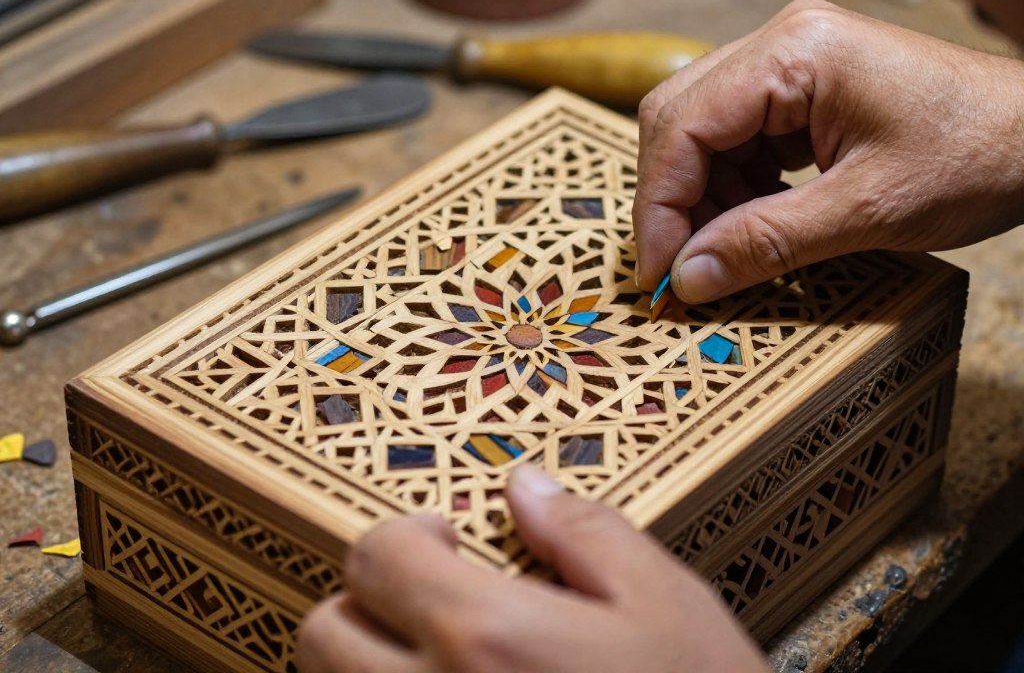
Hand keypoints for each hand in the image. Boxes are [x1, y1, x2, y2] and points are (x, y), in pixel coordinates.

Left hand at [296, 465, 768, 672]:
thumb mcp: (665, 605)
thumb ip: (585, 533)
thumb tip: (527, 489)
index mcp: (488, 639)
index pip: (377, 559)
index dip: (405, 535)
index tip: (442, 540)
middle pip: (324, 636)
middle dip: (365, 602)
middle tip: (429, 599)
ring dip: (368, 664)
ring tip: (443, 656)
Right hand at [633, 0, 1023, 301]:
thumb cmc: (978, 155)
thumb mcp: (866, 211)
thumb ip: (766, 242)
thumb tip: (688, 277)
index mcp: (794, 53)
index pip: (683, 127)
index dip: (660, 207)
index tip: (659, 273)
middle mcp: (782, 42)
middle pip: (678, 119)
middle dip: (672, 199)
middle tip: (679, 266)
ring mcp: (791, 62)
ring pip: (702, 132)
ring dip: (703, 197)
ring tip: (726, 250)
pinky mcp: (803, 87)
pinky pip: (738, 138)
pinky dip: (734, 188)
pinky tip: (754, 223)